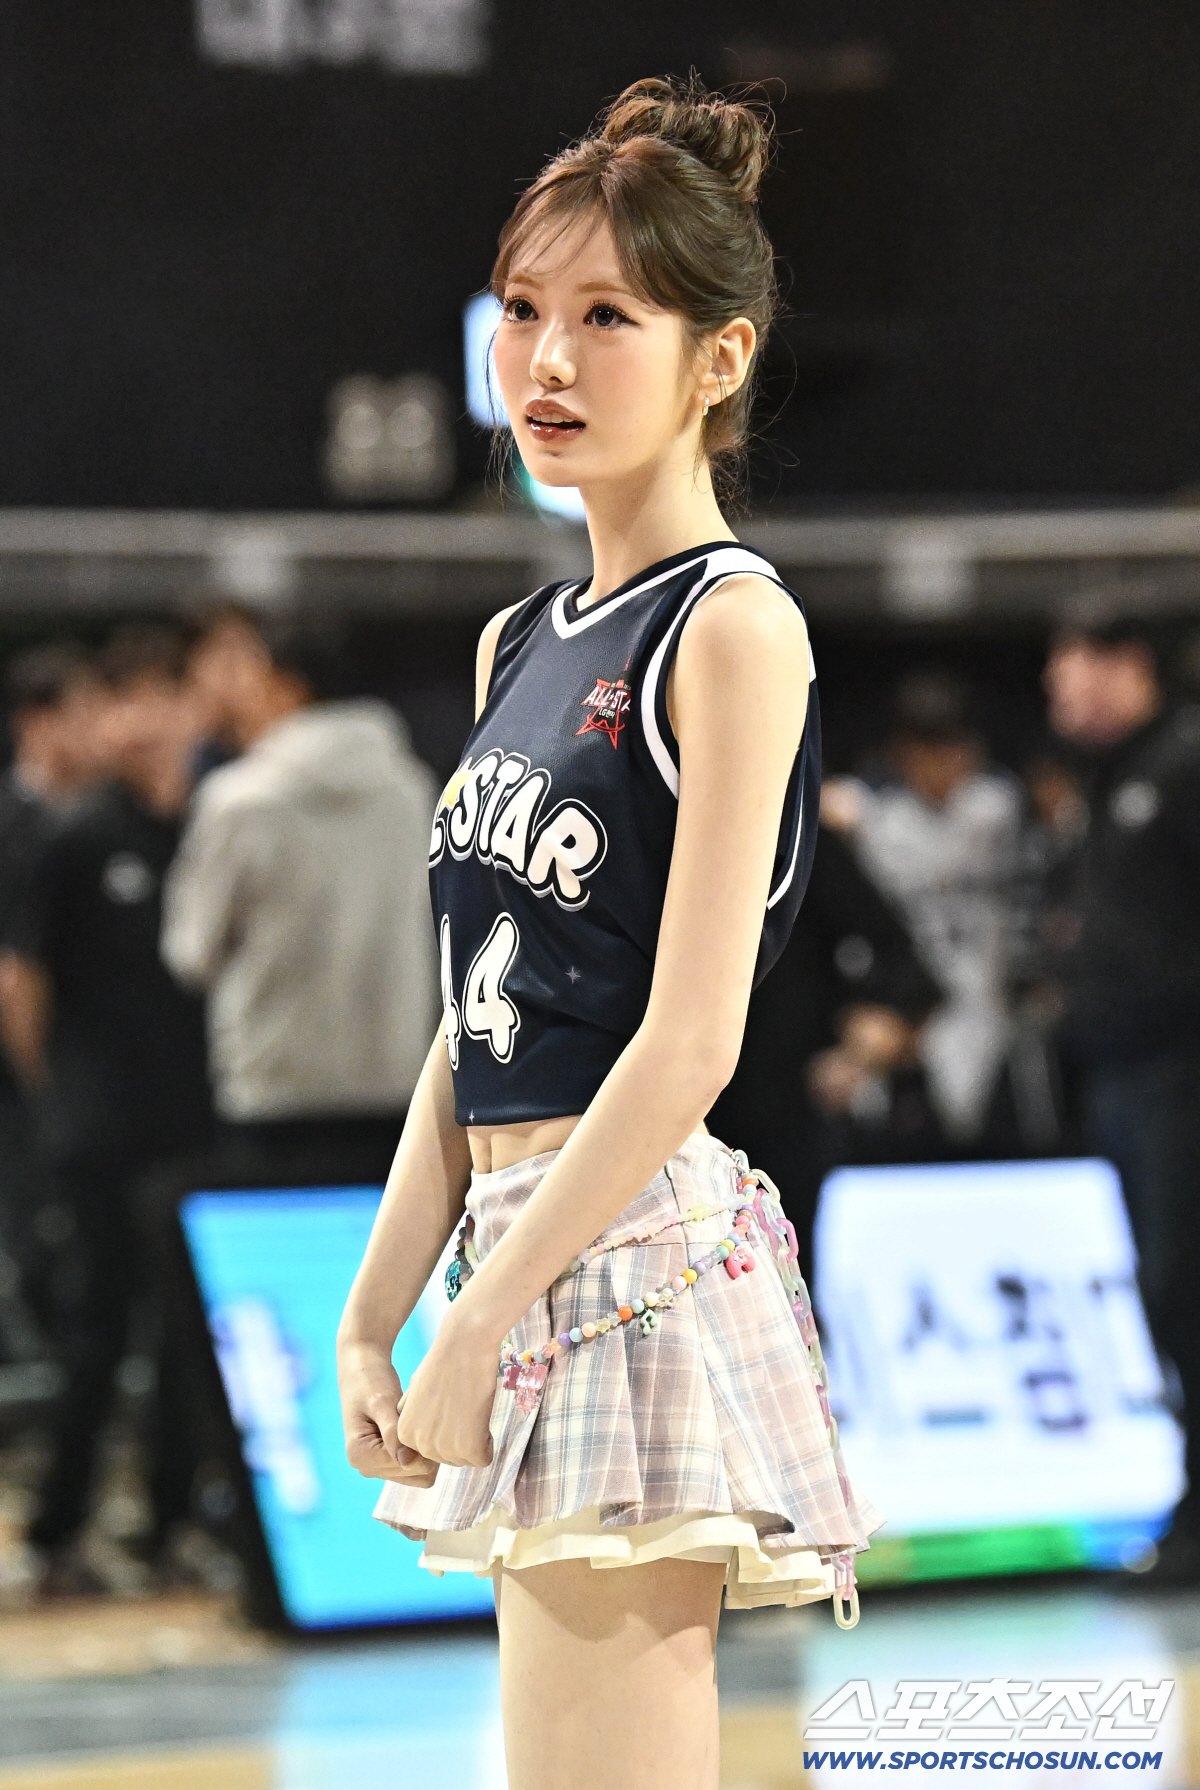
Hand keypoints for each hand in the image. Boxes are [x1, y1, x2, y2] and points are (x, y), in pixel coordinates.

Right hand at [338, 1339, 439, 1487]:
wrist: (362, 1367)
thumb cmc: (371, 1380)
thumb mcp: (382, 1403)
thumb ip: (393, 1434)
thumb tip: (407, 1462)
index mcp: (360, 1457)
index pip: (408, 1466)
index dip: (422, 1445)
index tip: (419, 1416)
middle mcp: (366, 1467)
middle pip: (417, 1473)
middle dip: (424, 1446)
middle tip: (418, 1415)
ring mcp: (378, 1466)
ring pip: (421, 1472)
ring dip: (425, 1448)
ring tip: (416, 1420)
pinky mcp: (388, 1459)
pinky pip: (418, 1465)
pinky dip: (422, 1447)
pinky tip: (416, 1425)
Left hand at [395, 1311, 496, 1469]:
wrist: (463, 1346)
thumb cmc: (442, 1363)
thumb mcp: (415, 1394)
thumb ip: (414, 1417)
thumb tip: (422, 1431)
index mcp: (405, 1433)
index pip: (431, 1450)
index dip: (445, 1431)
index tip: (450, 1407)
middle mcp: (421, 1445)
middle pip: (449, 1458)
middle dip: (460, 1438)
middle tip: (464, 1407)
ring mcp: (444, 1448)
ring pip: (466, 1459)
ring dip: (475, 1439)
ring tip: (472, 1409)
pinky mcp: (469, 1447)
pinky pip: (483, 1459)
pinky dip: (488, 1442)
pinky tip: (482, 1417)